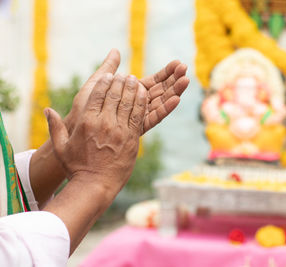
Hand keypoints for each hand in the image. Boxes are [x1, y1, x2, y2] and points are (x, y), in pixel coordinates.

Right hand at [45, 74, 146, 188]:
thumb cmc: (76, 167)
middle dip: (121, 82)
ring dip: (133, 88)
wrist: (95, 186)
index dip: (105, 82)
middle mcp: (104, 123)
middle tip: (125, 75)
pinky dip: (142, 102)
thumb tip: (47, 109)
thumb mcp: (61, 147)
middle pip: (115, 95)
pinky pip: (139, 115)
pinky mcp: (132, 138)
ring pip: (129, 103)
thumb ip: (54, 127)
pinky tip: (144, 93)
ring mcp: (120, 131)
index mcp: (87, 122)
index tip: (110, 75)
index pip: (97, 95)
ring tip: (135, 80)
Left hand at [65, 49, 189, 134]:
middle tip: (185, 68)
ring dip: (174, 91)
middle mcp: (137, 105)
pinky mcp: (137, 128)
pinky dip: (165, 109)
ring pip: (160, 102)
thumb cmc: (83, 108)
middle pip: (161, 91)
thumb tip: (116, 51)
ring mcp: (138, 117)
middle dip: (174, 79)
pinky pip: (153, 118)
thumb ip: (107, 68)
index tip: (178, 63)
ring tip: (185, 80)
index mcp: (131, 94)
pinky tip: (176, 99)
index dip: (167, 72)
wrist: (75, 133)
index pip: (154, 81)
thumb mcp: (95, 84)